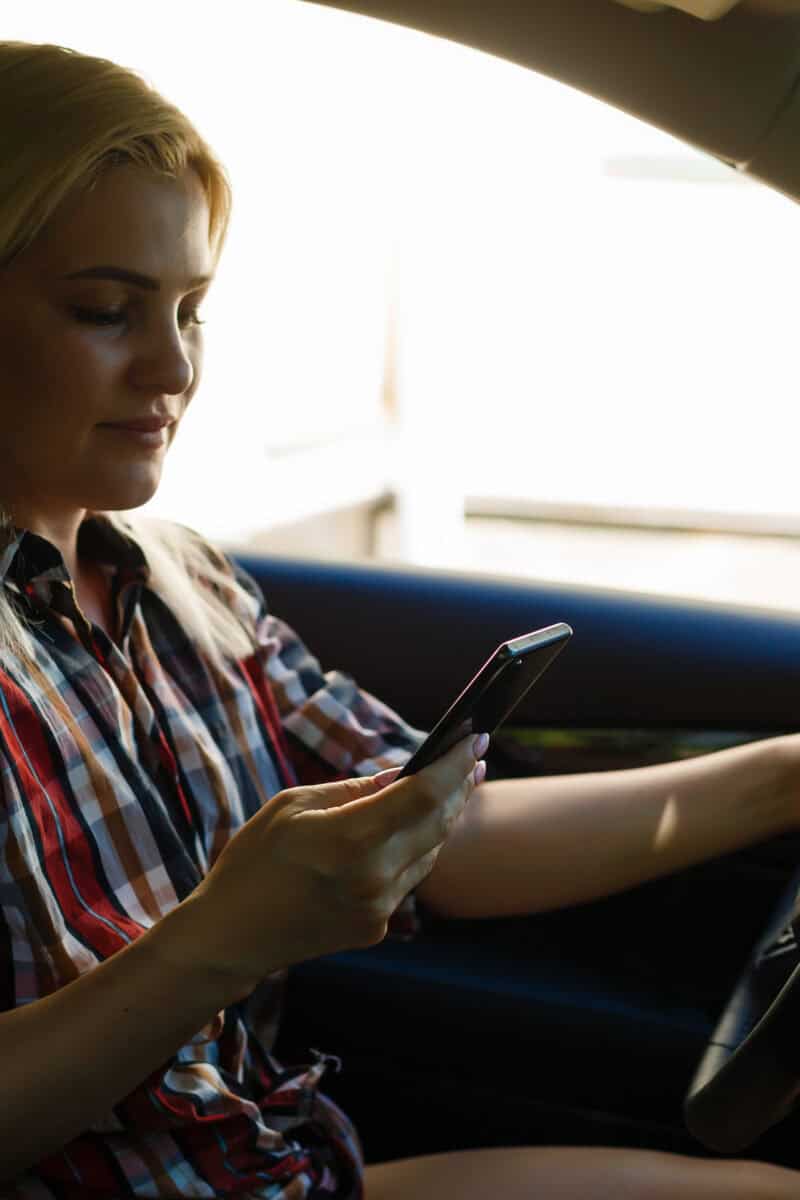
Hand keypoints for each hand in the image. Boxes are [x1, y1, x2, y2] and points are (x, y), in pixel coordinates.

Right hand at [157, 733, 487, 996]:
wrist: (231, 937)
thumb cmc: (252, 861)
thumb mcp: (293, 806)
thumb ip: (354, 790)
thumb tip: (402, 773)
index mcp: (348, 840)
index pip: (423, 794)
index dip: (454, 765)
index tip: (474, 738)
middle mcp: (373, 877)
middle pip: (437, 822)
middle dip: (460, 785)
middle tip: (474, 755)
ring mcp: (378, 908)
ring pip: (430, 852)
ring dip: (444, 816)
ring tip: (455, 784)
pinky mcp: (376, 927)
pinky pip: (409, 878)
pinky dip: (417, 847)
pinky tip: (416, 826)